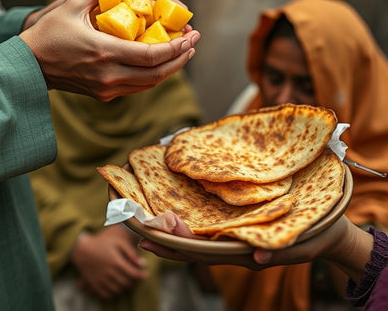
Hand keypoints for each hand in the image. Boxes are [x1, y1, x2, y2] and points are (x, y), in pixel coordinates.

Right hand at [19, 0, 200, 100]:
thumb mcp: (72, 2)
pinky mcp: (105, 95)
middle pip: (158, 74)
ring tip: (184, 51)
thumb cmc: (49, 32)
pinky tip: (163, 61)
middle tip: (194, 43)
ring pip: (150, 83)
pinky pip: (138, 87)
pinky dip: (155, 75)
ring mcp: (107, 89)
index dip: (176, 48)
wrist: (29, 66)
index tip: (190, 36)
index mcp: (103, 53)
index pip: (152, 56)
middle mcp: (109, 76)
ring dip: (171, 68)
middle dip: (181, 58)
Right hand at [71, 225, 148, 299]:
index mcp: (116, 262)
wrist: (82, 249)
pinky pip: (106, 295)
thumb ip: (131, 252)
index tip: (145, 275)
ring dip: (125, 288)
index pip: (133, 274)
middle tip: (136, 277)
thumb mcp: (118, 241)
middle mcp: (109, 273)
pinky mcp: (94, 285)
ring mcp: (101, 280)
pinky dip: (114, 294)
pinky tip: (116, 287)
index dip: (141, 276)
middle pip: (127, 283)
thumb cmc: (102, 242)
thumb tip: (142, 263)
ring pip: (118, 290)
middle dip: (134, 282)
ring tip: (128, 281)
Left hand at [138, 212, 372, 282]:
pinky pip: (212, 222)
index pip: (201, 252)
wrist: (326, 232)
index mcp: (241, 252)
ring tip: (150, 218)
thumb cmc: (313, 237)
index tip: (150, 238)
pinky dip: (193, 216)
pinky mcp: (238, 222)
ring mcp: (233, 234)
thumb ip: (280, 251)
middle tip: (138, 228)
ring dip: (174, 228)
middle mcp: (231, 244)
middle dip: (165, 238)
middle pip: (192, 245)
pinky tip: (181, 206)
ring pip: (198, 234)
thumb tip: (259, 257)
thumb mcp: (300, 245)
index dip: (175, 246)